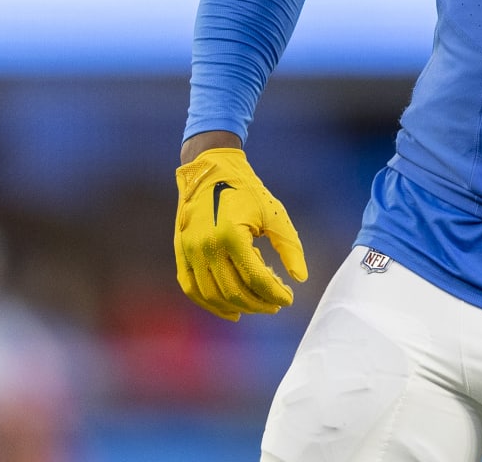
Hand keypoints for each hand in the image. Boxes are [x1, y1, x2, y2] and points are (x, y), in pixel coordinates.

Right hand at [173, 148, 307, 320]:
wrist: (211, 171)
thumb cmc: (247, 191)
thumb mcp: (275, 214)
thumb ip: (289, 247)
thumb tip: (301, 278)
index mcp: (232, 236)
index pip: (256, 278)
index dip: (274, 293)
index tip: (289, 298)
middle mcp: (207, 247)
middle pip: (234, 291)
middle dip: (259, 303)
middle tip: (276, 304)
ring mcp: (190, 252)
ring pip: (213, 295)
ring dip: (238, 306)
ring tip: (259, 306)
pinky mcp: (180, 253)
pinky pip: (192, 288)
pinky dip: (209, 304)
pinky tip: (230, 310)